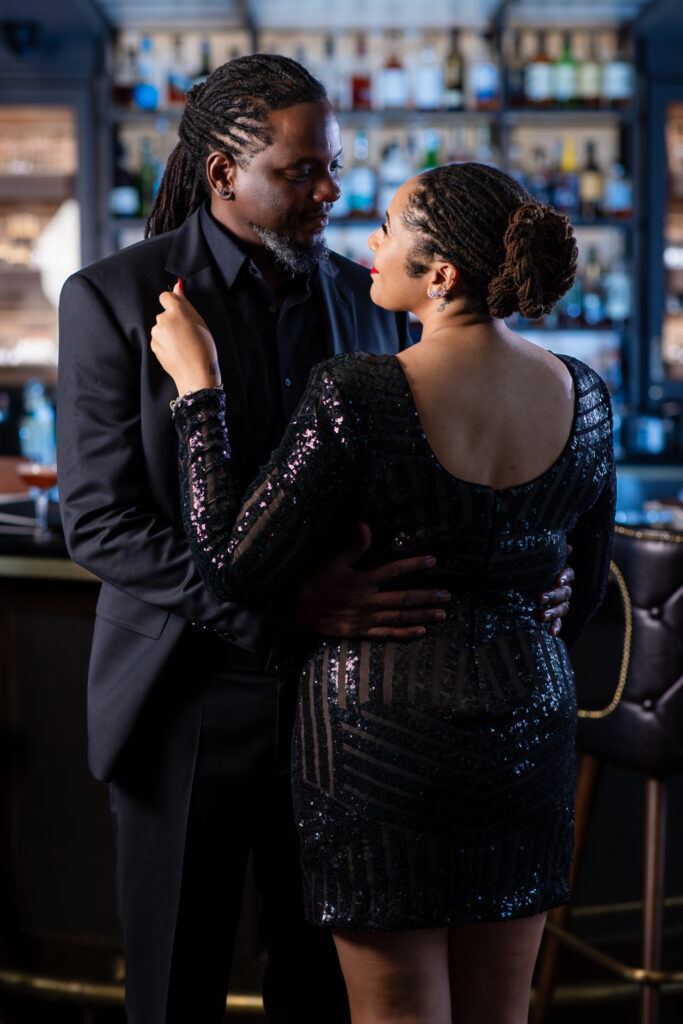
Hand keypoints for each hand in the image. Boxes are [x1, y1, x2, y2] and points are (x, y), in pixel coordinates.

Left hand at [150, 280, 221, 395]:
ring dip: (169, 332)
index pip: (165, 296)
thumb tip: (177, 286)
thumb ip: (185, 303)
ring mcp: (156, 334)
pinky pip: (159, 339)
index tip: (180, 313)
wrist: (196, 374)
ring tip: (183, 345)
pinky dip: (166, 343)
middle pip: (164, 314)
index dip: (173, 303)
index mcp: (176, 311)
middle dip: (173, 320)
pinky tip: (177, 351)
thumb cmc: (203, 348)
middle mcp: (162, 320)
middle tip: (188, 333)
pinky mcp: (153, 345)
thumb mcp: (200, 322)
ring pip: (162, 327)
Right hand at [297, 523, 450, 640]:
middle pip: (403, 598)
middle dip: (427, 596)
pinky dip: (404, 633)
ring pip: (399, 617)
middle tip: (447, 595)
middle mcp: (368, 601)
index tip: (432, 561)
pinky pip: (387, 634)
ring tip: (442, 614)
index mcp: (363, 580)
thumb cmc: (316, 581)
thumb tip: (366, 525)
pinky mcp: (361, 632)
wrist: (298, 608)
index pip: (394, 570)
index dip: (414, 565)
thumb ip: (354, 546)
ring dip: (422, 615)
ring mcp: (366, 618)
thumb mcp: (333, 561)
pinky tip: (421, 631)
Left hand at [539, 544, 573, 636]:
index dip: (564, 577)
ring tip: (542, 616)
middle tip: (540, 598)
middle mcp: (564, 589)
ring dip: (553, 612)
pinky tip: (551, 633)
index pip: (569, 574)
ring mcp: (560, 603)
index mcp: (562, 575)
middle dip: (553, 596)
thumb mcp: (537, 561)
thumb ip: (548, 554)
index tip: (557, 580)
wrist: (524, 586)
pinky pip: (559, 622)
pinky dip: (556, 627)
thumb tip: (568, 546)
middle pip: (564, 593)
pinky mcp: (554, 616)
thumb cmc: (532, 570)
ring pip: (563, 608)